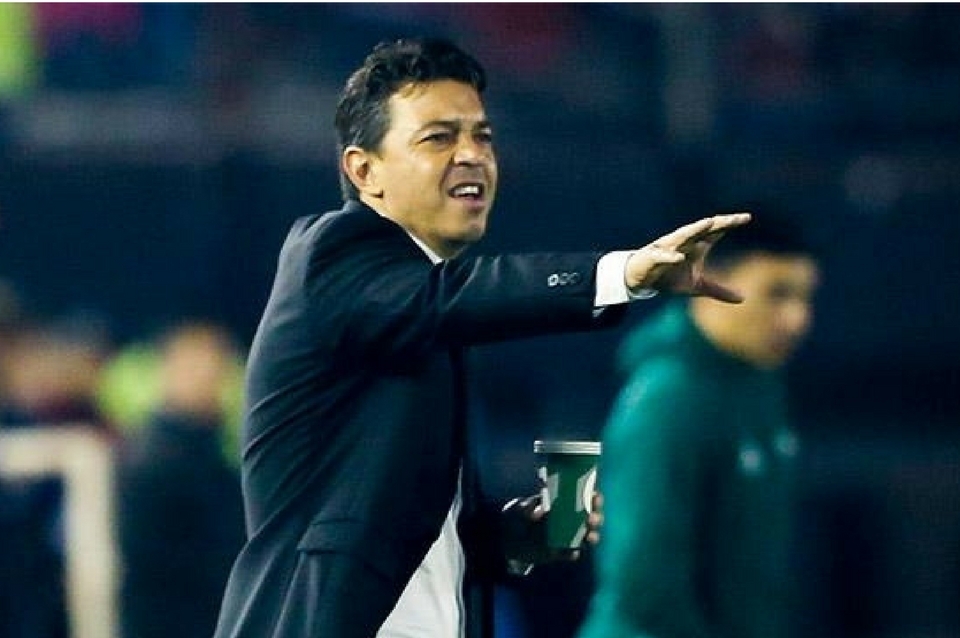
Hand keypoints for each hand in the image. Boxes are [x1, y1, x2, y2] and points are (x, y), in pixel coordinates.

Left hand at [501, 491, 603, 564]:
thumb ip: (529, 507)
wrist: (507, 539)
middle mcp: (570, 519)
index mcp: (563, 503)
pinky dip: (573, 554)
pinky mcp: (561, 552)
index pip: (584, 497)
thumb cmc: (517, 516)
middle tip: (592, 518)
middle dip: (596, 517)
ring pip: (587, 536)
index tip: (596, 496)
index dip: (594, 496)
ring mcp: (567, 536)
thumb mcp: (519, 508)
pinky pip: (572, 554)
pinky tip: (573, 553)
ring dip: (592, 536)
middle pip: (591, 517)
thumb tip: (540, 510)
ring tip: (590, 537)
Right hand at [625, 212, 751, 301]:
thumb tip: (743, 299)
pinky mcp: (653, 258)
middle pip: (703, 229)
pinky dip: (670, 256)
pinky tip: (679, 257)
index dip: (730, 224)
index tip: (747, 217)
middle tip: (733, 219)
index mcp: (696, 246)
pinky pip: (662, 256)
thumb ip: (719, 291)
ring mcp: (668, 248)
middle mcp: (683, 242)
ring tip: (708, 222)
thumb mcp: (698, 286)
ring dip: (695, 229)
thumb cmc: (670, 278)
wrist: (642, 280)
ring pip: (683, 236)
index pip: (715, 231)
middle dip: (717, 223)